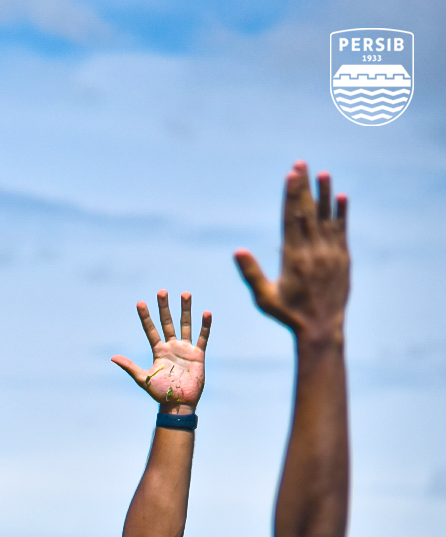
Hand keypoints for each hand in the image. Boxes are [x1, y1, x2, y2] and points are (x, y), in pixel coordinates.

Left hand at [112, 291, 209, 412]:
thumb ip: (129, 366)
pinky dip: (205, 326)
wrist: (178, 403)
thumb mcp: (143, 378)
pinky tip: (206, 312)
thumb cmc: (160, 393)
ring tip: (185, 293)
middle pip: (167, 322)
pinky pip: (202, 337)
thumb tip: (113, 357)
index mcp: (158, 351)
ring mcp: (185, 349)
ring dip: (185, 310)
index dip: (145, 317)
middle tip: (161, 291)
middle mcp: (171, 346)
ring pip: (185, 325)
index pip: (150, 330)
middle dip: (164, 307)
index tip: (140, 303)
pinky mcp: (198, 354)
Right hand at [235, 162, 348, 343]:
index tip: (291, 176)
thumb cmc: (289, 314)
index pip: (291, 219)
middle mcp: (313, 251)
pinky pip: (342, 230)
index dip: (291, 196)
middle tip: (301, 164)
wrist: (321, 327)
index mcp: (293, 258)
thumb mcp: (265, 297)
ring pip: (328, 217)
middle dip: (304, 187)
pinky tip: (340, 197)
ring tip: (323, 173)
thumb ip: (252, 273)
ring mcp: (330, 253)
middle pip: (308, 211)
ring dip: (325, 194)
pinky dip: (342, 213)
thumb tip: (238, 251)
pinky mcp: (343, 258)